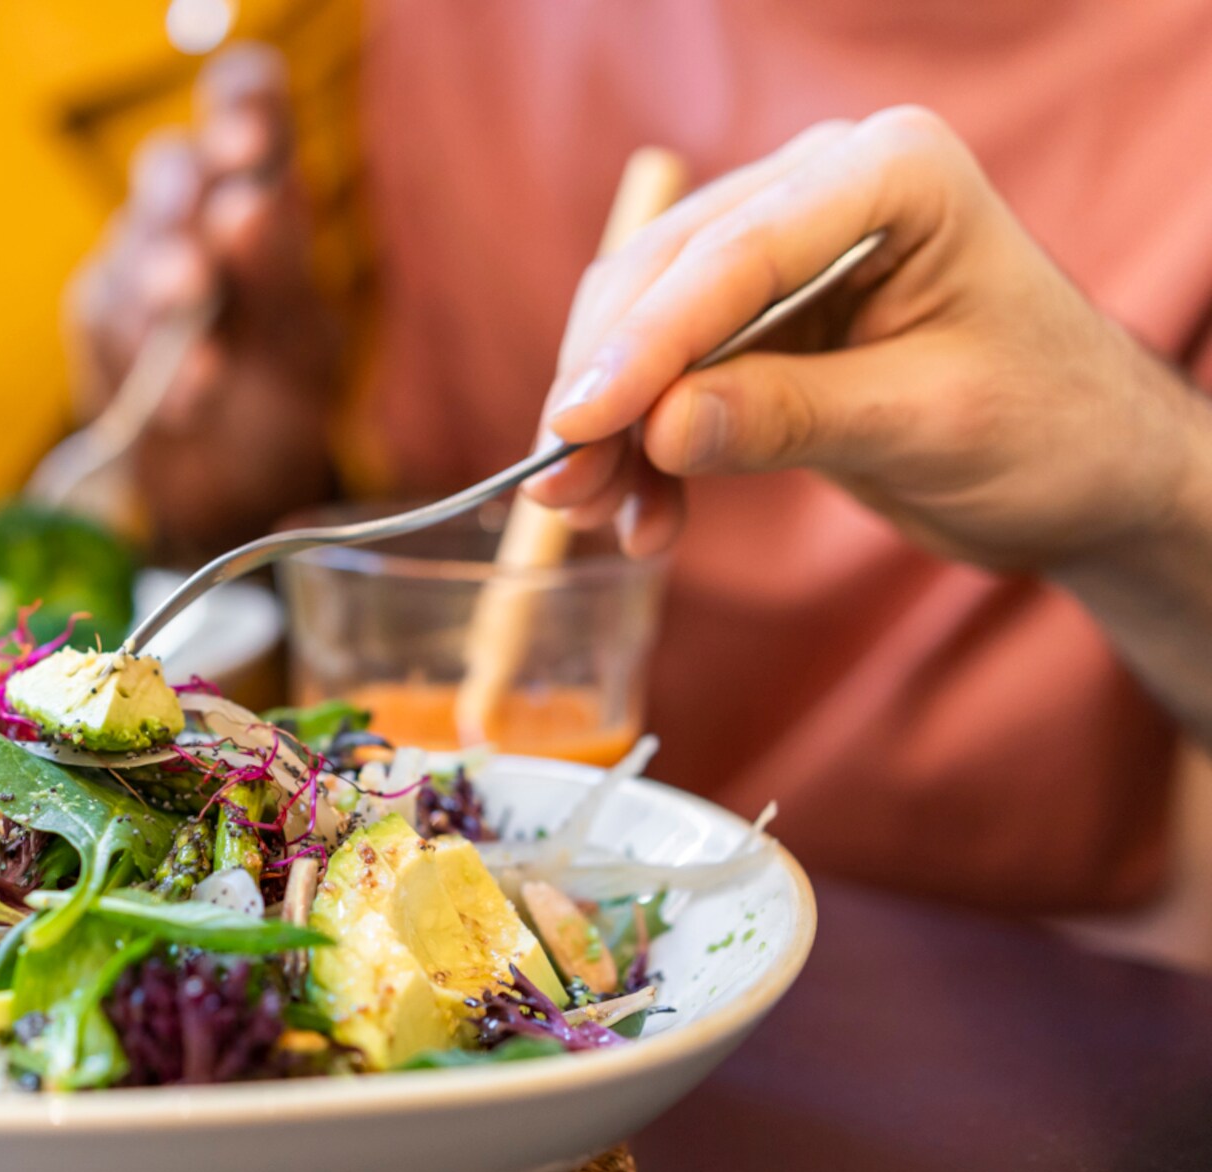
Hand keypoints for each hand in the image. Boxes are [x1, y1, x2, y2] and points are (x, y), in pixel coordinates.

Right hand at [68, 45, 341, 556]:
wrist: (235, 492)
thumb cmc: (280, 395)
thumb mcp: (302, 335)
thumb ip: (276, 267)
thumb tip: (246, 200)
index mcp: (259, 190)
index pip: (243, 102)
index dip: (242, 102)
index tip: (251, 139)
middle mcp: (191, 213)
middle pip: (171, 166)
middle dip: (190, 191)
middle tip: (223, 219)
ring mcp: (136, 263)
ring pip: (133, 245)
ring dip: (167, 283)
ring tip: (201, 328)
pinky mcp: (98, 322)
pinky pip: (107, 321)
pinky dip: (150, 361)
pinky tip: (192, 401)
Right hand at [522, 106, 1207, 574]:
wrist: (1089, 470)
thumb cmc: (1050, 427)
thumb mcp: (927, 424)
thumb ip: (792, 418)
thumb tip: (661, 428)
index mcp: (891, 172)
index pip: (735, 254)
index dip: (645, 343)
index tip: (577, 423)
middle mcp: (823, 188)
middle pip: (664, 277)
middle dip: (605, 389)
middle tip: (560, 485)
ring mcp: (784, 252)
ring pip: (644, 327)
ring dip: (610, 429)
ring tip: (592, 516)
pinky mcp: (760, 320)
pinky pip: (666, 377)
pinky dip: (643, 451)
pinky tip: (645, 521)